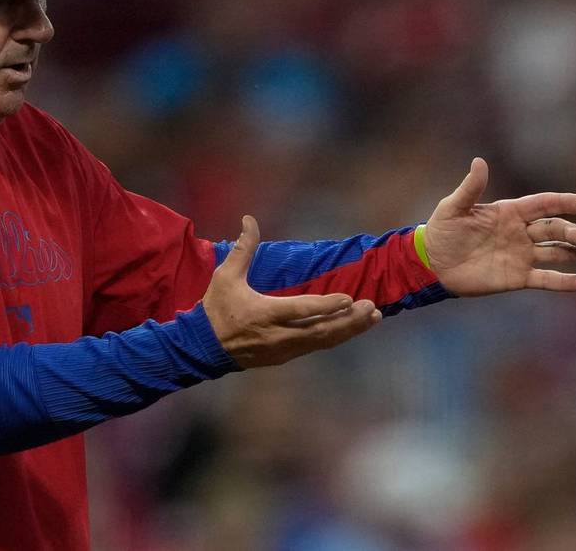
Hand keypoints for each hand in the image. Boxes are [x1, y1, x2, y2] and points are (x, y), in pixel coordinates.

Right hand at [204, 216, 381, 367]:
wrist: (203, 348)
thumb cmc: (216, 309)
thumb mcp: (226, 276)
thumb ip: (243, 248)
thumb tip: (249, 219)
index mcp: (265, 313)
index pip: (302, 310)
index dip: (327, 305)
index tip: (350, 298)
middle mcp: (278, 335)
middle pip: (321, 330)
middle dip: (349, 320)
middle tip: (371, 308)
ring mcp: (284, 349)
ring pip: (323, 341)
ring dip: (348, 329)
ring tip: (371, 317)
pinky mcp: (285, 356)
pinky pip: (316, 346)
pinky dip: (336, 336)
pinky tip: (351, 327)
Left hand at [423, 158, 575, 295]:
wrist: (433, 264)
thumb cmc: (442, 231)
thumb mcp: (454, 207)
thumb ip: (470, 188)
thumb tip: (479, 161)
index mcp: (509, 213)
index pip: (542, 204)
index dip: (562, 202)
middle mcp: (521, 233)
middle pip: (553, 229)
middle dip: (569, 231)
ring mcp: (522, 255)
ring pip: (556, 252)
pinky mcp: (518, 277)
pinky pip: (546, 279)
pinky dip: (565, 281)